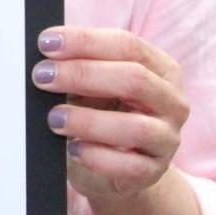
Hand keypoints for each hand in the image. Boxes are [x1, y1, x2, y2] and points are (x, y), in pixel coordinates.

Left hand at [32, 27, 189, 207]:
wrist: (118, 171)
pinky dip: (97, 157)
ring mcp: (167, 139)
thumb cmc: (104, 117)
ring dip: (88, 121)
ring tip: (54, 119)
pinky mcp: (154, 173)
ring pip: (135, 127)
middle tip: (42, 76)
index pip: (127, 45)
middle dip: (82, 74)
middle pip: (134, 79)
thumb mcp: (95, 88)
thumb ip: (80, 70)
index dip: (86, 41)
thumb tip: (47, 59)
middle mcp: (172, 102)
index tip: (47, 43)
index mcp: (162, 69)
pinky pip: (129, 167)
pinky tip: (73, 149)